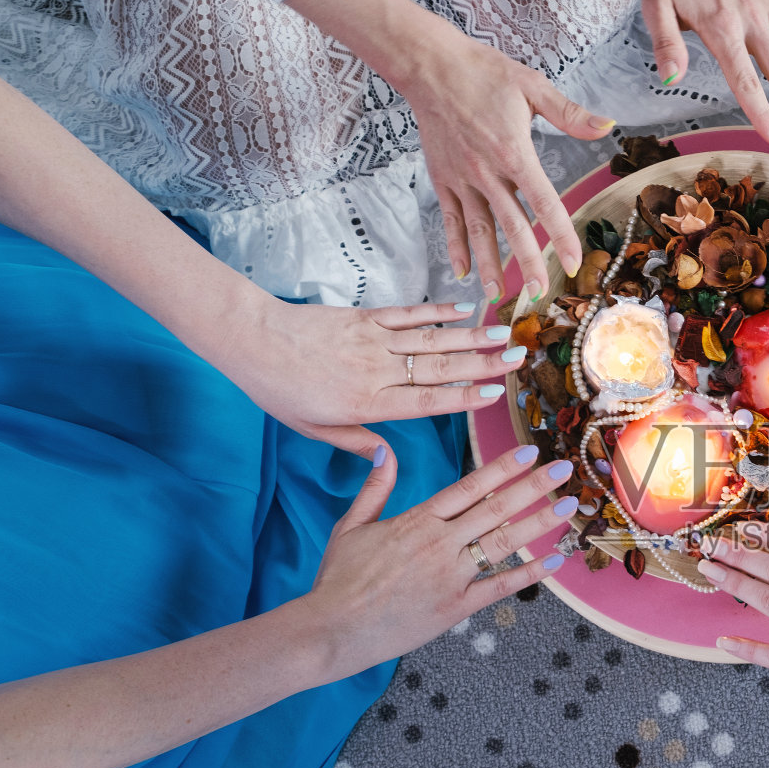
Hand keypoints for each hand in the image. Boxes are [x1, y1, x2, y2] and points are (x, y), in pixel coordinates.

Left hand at [220, 297, 524, 458]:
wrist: (250, 339)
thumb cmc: (278, 389)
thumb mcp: (312, 429)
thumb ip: (355, 442)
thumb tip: (389, 459)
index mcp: (366, 403)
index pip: (426, 401)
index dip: (463, 398)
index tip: (496, 394)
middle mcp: (376, 370)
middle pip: (440, 368)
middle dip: (483, 364)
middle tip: (518, 358)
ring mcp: (373, 340)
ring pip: (432, 339)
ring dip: (472, 336)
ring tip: (505, 335)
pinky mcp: (365, 316)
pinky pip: (409, 314)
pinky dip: (439, 311)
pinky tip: (466, 308)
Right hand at [305, 445, 575, 674]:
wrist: (332, 629)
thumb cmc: (338, 579)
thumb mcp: (350, 526)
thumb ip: (374, 488)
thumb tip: (382, 449)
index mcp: (417, 520)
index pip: (469, 486)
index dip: (502, 468)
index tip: (529, 451)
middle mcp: (440, 544)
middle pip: (495, 509)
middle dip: (533, 487)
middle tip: (563, 468)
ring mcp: (451, 576)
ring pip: (504, 543)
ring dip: (540, 523)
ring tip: (569, 506)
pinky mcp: (456, 607)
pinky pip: (500, 587)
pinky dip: (529, 575)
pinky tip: (555, 561)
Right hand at [398, 37, 616, 301]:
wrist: (430, 65)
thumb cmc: (483, 72)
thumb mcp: (532, 86)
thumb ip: (571, 114)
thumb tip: (608, 126)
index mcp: (514, 153)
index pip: (544, 204)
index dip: (561, 236)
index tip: (574, 263)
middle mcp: (487, 173)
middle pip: (512, 227)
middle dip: (526, 264)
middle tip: (537, 294)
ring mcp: (462, 179)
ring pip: (479, 230)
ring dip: (488, 265)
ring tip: (496, 296)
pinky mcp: (442, 179)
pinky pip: (451, 219)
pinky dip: (456, 247)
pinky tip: (462, 272)